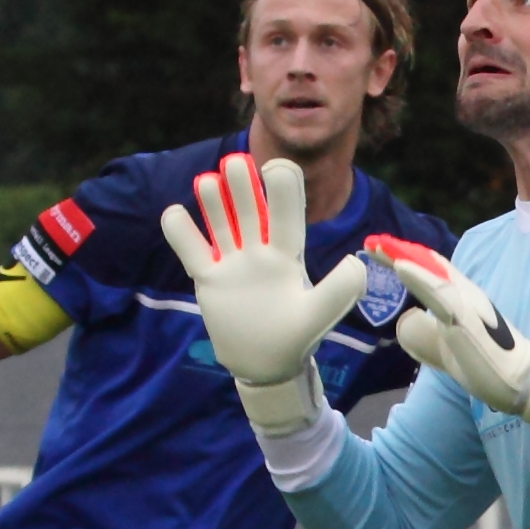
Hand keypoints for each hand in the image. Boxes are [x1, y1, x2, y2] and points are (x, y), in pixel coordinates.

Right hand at [156, 152, 368, 431]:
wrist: (265, 366)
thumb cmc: (295, 339)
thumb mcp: (319, 316)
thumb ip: (339, 290)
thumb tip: (355, 262)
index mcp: (288, 256)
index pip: (287, 214)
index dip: (283, 189)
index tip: (275, 170)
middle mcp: (260, 253)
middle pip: (251, 211)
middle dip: (243, 186)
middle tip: (235, 162)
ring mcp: (233, 264)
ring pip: (223, 224)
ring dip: (215, 202)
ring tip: (207, 180)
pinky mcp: (210, 280)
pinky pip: (193, 251)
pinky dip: (182, 232)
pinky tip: (174, 212)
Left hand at [378, 237, 529, 441]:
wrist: (519, 381)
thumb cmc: (484, 364)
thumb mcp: (444, 344)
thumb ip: (426, 332)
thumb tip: (406, 317)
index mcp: (458, 298)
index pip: (428, 270)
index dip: (403, 257)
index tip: (376, 250)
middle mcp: (464, 293)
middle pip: (427, 264)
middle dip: (398, 251)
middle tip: (371, 242)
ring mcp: (466, 302)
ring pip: (431, 273)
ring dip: (403, 257)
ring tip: (378, 247)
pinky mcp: (466, 317)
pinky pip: (439, 292)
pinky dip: (419, 277)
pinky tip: (400, 267)